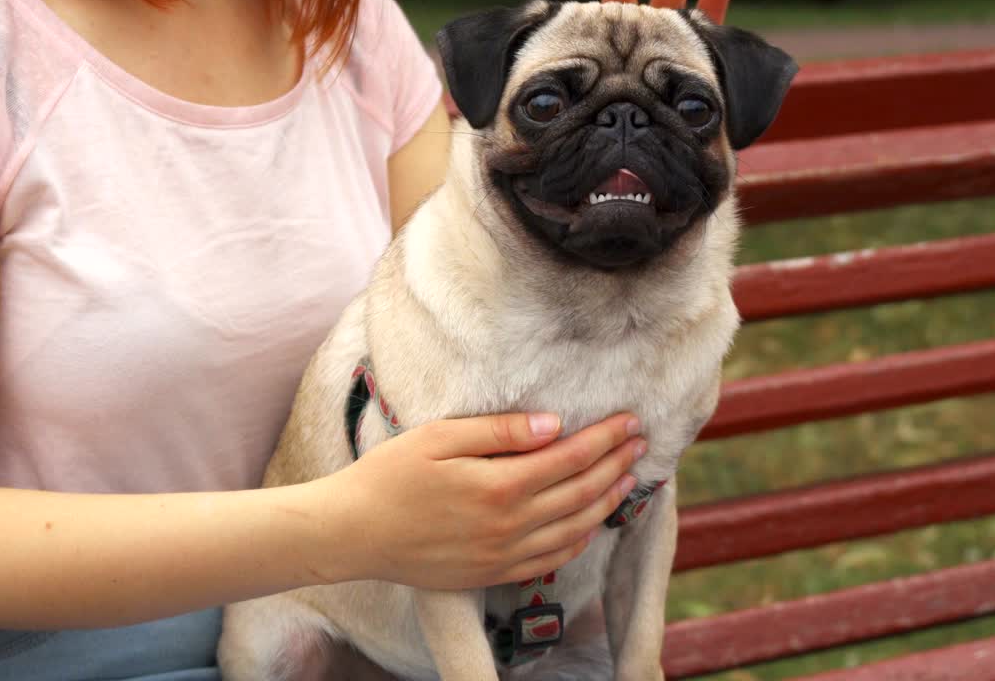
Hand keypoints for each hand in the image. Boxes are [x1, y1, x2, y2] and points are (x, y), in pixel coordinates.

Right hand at [330, 411, 644, 588]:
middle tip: (641, 443)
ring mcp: (502, 554)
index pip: (570, 457)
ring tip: (629, 480)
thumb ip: (499, 431)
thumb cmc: (389, 476)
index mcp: (499, 484)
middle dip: (617, 465)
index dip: (605, 438)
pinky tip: (590, 525)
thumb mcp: (439, 437)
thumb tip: (553, 424)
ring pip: (574, 529)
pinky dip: (579, 541)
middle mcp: (509, 524)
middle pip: (581, 492)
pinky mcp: (491, 573)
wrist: (353, 533)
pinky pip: (550, 560)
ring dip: (607, 502)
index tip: (630, 420)